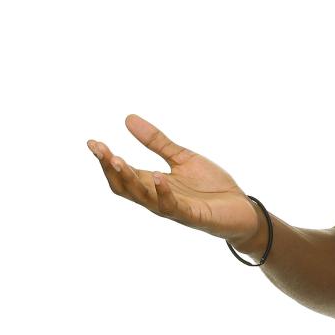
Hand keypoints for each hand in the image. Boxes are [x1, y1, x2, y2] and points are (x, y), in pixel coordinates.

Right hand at [87, 114, 259, 244]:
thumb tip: (128, 118)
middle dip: (110, 168)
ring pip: (143, 197)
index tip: (92, 142)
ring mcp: (174, 208)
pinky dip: (163, 192)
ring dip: (129, 179)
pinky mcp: (192, 216)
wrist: (242, 209)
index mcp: (153, 184)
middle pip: (125, 186)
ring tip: (117, 159)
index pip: (122, 172)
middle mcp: (158, 197)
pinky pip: (172, 206)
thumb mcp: (183, 158)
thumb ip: (157, 142)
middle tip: (100, 149)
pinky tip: (157, 176)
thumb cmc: (211, 187)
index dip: (106, 159)